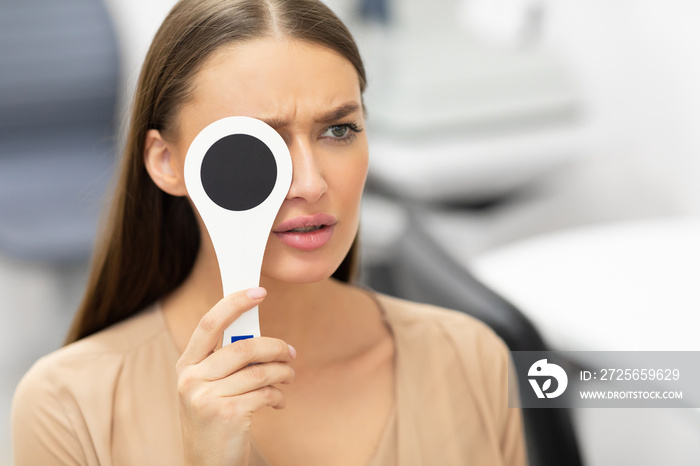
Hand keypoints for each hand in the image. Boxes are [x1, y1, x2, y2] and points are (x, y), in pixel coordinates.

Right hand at [176, 287, 295, 465]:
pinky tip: (278, 402)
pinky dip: (278, 396)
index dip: (234, 303)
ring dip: (282, 372)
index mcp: (186, 367)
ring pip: (259, 371)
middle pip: (243, 347)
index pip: (208, 324)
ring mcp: (207, 399)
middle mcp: (191, 380)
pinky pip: (266, 393)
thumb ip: (226, 362)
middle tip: (291, 353)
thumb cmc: (214, 419)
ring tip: (288, 377)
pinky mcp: (229, 415)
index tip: (259, 291)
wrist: (207, 464)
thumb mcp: (209, 388)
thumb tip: (263, 338)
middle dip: (275, 347)